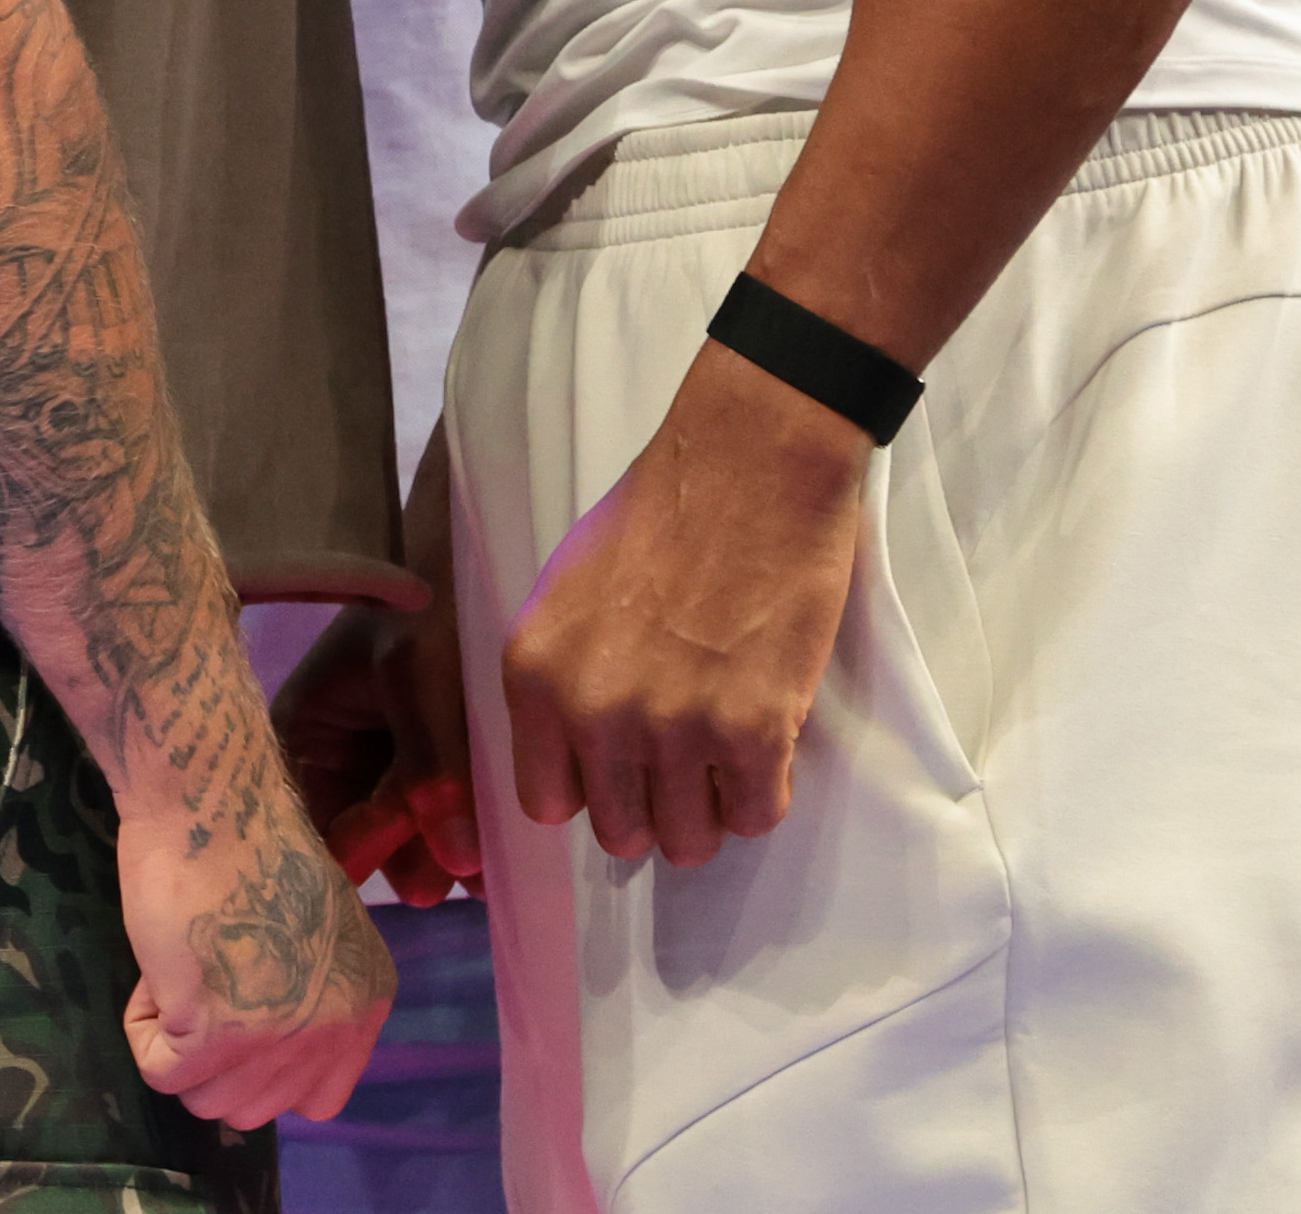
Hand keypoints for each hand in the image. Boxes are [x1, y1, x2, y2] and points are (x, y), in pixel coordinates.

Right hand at [114, 775, 395, 1129]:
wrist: (212, 799)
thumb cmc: (247, 845)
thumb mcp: (314, 931)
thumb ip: (309, 998)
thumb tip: (263, 1056)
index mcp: (367, 1002)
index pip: (317, 1099)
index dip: (262, 1062)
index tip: (238, 1006)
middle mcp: (337, 1028)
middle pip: (252, 1109)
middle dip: (211, 1056)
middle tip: (203, 975)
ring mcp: (281, 1035)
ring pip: (204, 1100)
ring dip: (176, 1042)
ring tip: (184, 966)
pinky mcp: (218, 1031)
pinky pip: (158, 1072)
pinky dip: (143, 1028)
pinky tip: (162, 968)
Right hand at [274, 603, 481, 904]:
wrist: (468, 555)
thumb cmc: (423, 600)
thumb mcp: (417, 673)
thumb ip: (429, 767)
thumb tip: (455, 863)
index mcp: (303, 737)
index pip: (312, 824)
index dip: (356, 848)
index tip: (408, 844)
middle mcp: (338, 765)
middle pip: (363, 842)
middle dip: (410, 860)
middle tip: (459, 873)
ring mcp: (386, 771)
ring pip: (409, 839)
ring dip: (445, 857)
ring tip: (489, 871)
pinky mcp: (431, 774)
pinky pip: (443, 821)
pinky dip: (467, 837)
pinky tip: (500, 852)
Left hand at [500, 339, 869, 870]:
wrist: (751, 462)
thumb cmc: (660, 513)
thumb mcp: (565, 592)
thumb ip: (561, 679)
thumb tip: (576, 755)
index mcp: (535, 674)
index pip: (546, 804)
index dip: (590, 789)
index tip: (618, 767)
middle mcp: (594, 711)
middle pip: (620, 832)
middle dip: (654, 804)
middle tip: (684, 755)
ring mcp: (674, 726)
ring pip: (688, 839)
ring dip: (710, 806)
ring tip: (726, 751)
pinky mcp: (753, 730)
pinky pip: (754, 816)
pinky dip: (763, 792)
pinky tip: (766, 744)